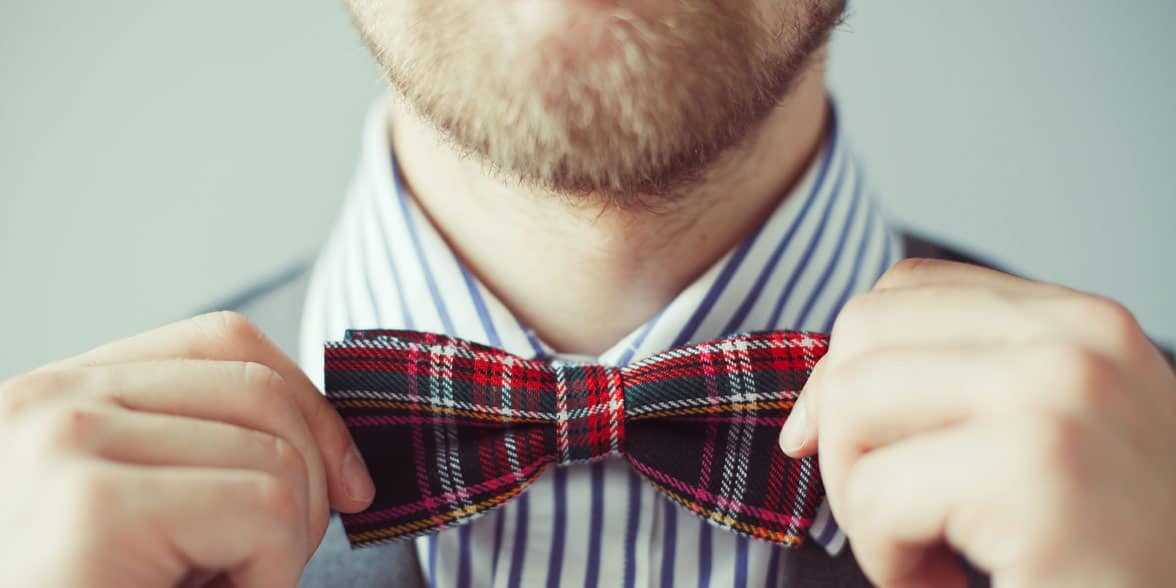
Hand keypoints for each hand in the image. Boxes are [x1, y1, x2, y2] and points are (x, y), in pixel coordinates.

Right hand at [0, 312, 374, 587]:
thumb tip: (335, 449)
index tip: (348, 482)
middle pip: (263, 393)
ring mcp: (65, 444)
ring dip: (283, 547)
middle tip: (263, 566)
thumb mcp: (159, 516)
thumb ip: (205, 455)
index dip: (310, 405)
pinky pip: (264, 511)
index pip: (224, 341)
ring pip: (278, 457)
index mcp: (63, 397)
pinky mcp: (96, 507)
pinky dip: (268, 578)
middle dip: (310, 485)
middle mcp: (50, 402)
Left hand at [779, 259, 1175, 586]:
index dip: (846, 366)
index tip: (846, 444)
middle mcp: (1077, 340)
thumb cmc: (1104, 557)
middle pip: (864, 331)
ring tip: (922, 552)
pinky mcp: (1034, 472)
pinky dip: (883, 559)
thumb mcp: (1047, 444)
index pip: (906, 288)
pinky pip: (875, 495)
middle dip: (841, 433)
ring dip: (858, 501)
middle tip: (891, 514)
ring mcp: (1057, 397)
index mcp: (1081, 322)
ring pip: (852, 403)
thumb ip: (960, 389)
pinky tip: (940, 583)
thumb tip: (812, 409)